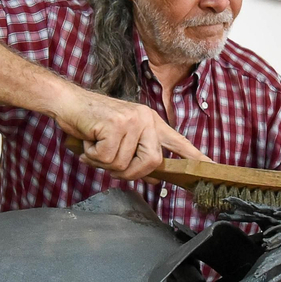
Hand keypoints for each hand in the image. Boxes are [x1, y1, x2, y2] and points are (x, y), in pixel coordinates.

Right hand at [49, 87, 208, 180]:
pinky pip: (108, 158)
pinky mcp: (116, 124)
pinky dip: (93, 156)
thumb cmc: (92, 123)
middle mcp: (146, 119)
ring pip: (124, 164)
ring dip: (103, 162)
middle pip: (152, 162)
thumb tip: (152, 179)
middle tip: (108, 164)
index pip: (178, 142)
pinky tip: (88, 143)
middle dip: (129, 172)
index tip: (212, 167)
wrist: (68, 102)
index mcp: (151, 122)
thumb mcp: (119, 139)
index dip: (194, 157)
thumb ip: (137, 156)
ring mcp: (132, 120)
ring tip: (94, 147)